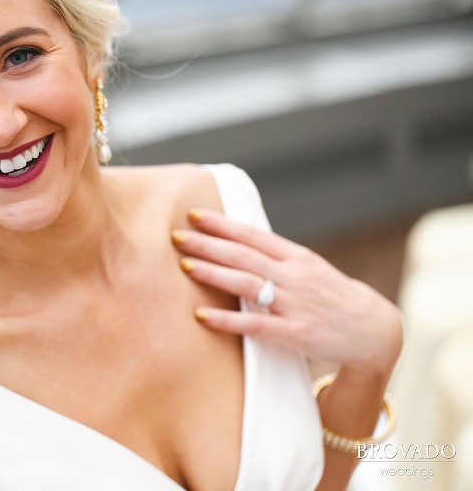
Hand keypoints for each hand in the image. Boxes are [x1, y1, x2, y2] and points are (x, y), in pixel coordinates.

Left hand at [173, 208, 402, 374]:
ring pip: (246, 283)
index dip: (221, 224)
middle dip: (207, 244)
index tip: (193, 215)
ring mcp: (294, 304)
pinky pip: (254, 325)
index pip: (252, 234)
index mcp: (295, 257)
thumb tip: (237, 240)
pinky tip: (201, 317)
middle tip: (176, 236)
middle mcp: (293, 276)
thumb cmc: (331, 296)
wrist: (374, 329)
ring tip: (185, 265)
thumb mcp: (308, 268)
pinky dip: (226, 321)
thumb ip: (275, 256)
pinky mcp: (294, 333)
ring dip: (213, 273)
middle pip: (243, 255)